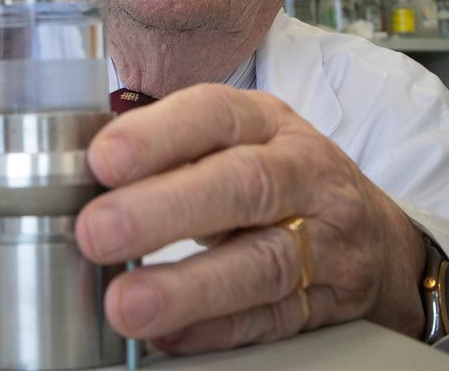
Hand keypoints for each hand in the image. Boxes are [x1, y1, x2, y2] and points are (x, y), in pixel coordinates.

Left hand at [75, 84, 425, 353]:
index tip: (101, 161)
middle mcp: (300, 171)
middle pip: (241, 186)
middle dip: (162, 210)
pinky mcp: (327, 301)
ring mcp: (322, 239)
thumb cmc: (275, 172)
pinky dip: (214, 330)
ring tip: (125, 304)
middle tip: (98, 232)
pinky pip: (271, 319)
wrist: (369, 231)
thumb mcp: (232, 137)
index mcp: (264, 121)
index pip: (213, 115)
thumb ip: (169, 149)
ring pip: (261, 262)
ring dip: (186, 287)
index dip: (156, 136)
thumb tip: (79, 174)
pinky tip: (168, 334)